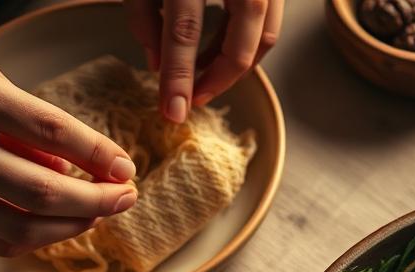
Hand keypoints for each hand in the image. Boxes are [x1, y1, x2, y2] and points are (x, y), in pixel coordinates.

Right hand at [0, 56, 137, 256]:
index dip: (100, 155)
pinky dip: (36, 238)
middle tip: (125, 199)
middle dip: (98, 200)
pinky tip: (56, 226)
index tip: (127, 169)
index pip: (54, 132)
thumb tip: (78, 170)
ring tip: (95, 215)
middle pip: (46, 190)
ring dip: (73, 227)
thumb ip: (29, 126)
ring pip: (25, 228)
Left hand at [124, 0, 282, 122]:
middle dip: (219, 79)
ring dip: (236, 64)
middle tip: (193, 99)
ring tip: (204, 73)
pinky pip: (270, 22)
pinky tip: (221, 50)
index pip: (184, 31)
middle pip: (241, 44)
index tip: (172, 111)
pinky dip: (248, 43)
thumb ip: (144, 16)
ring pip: (265, 37)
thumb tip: (157, 64)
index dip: (178, 76)